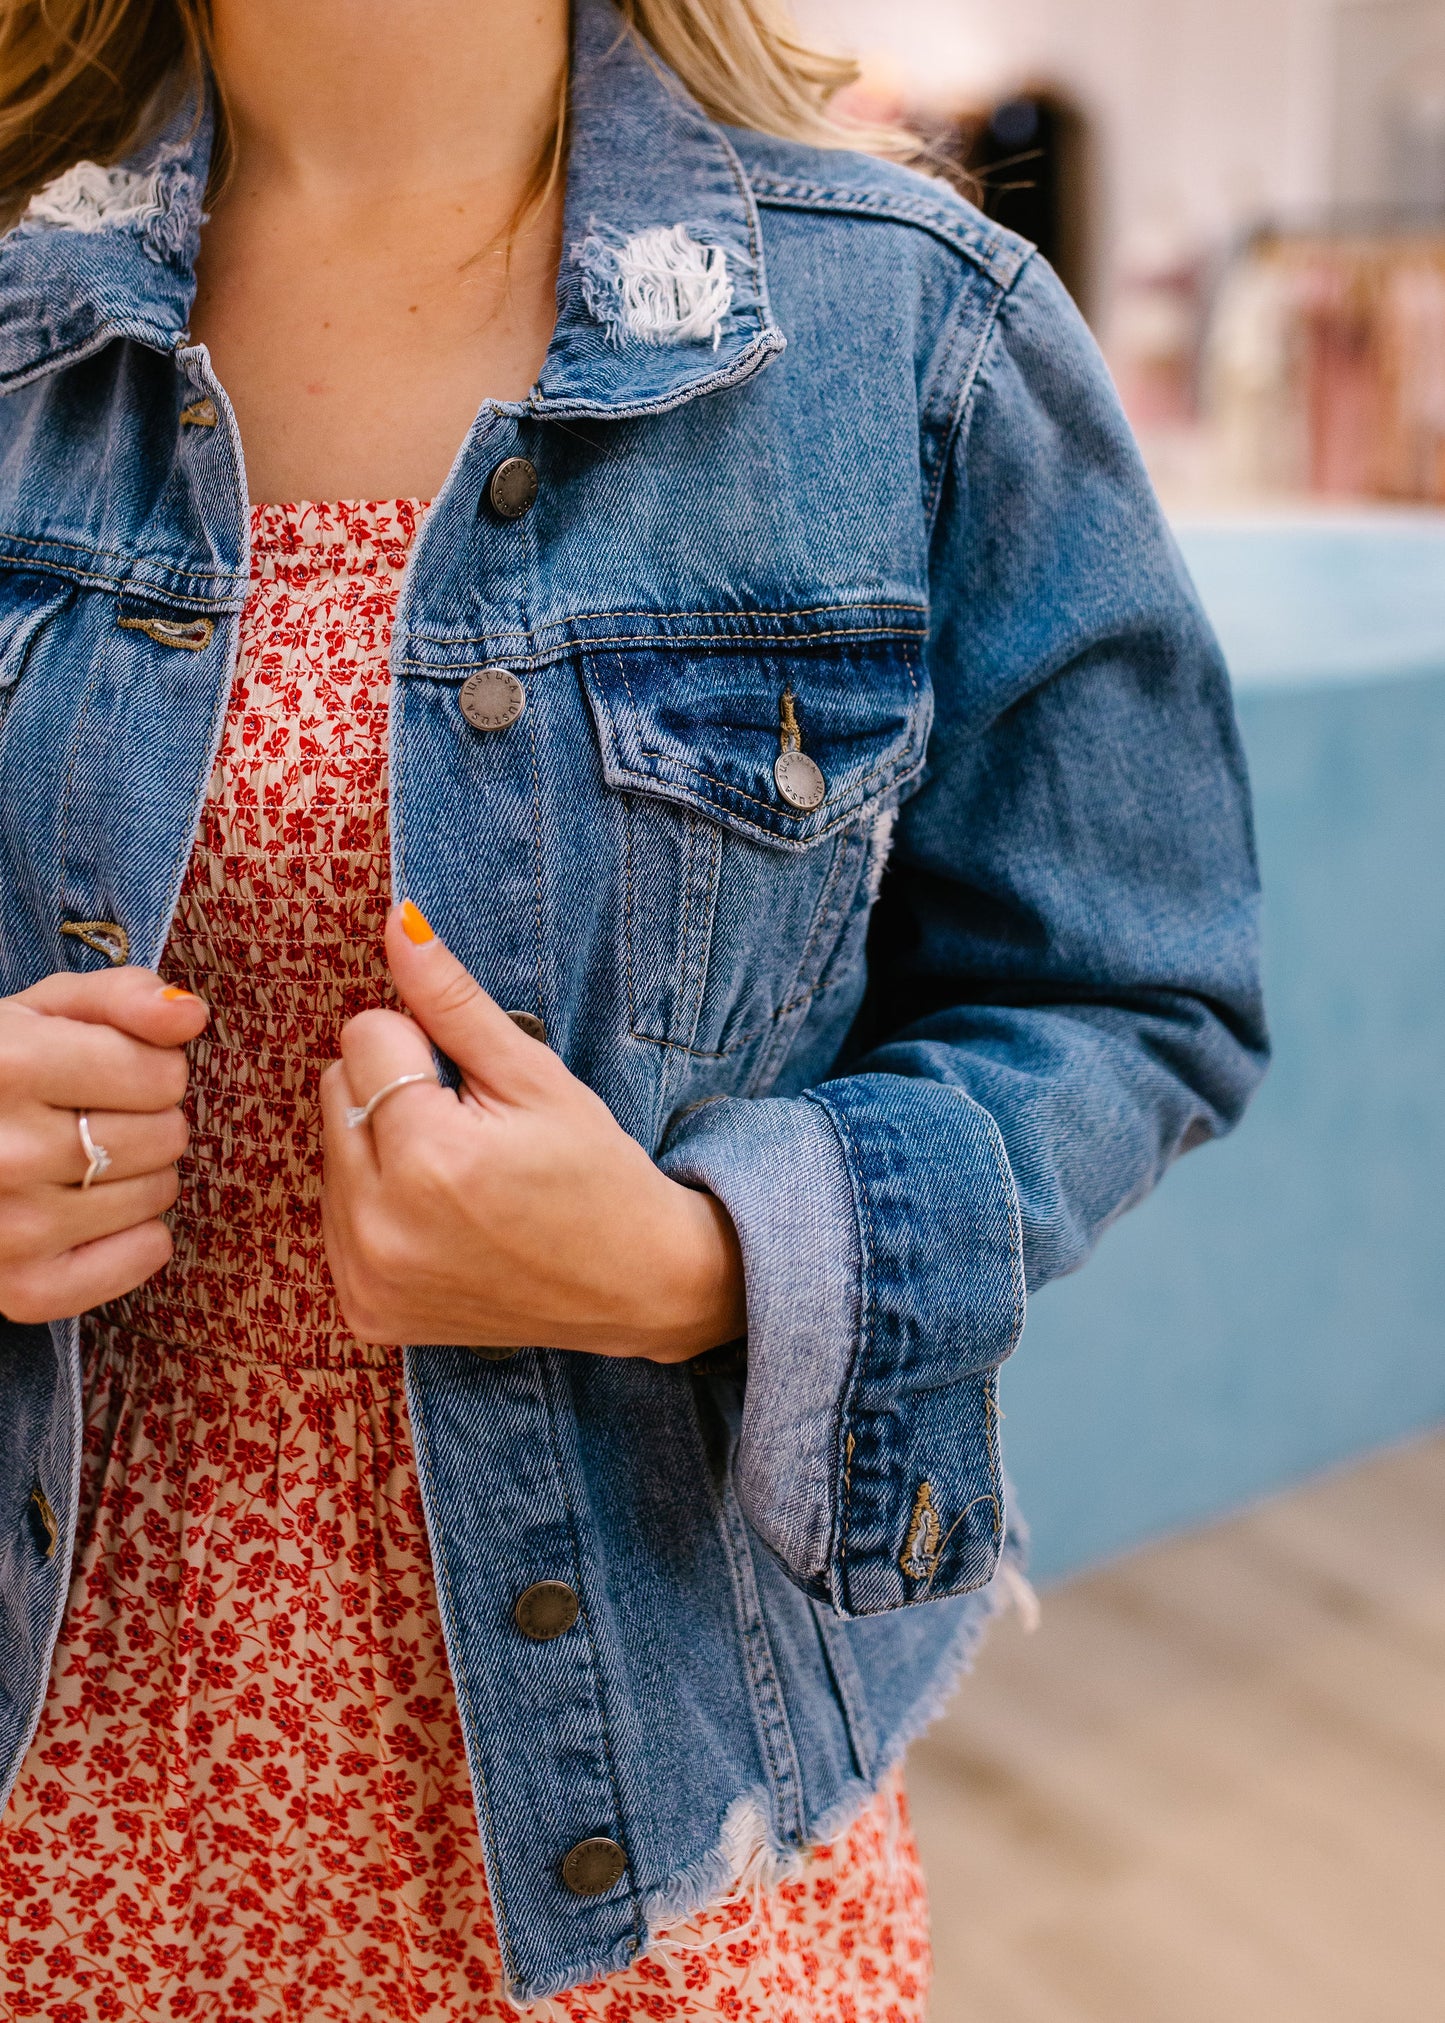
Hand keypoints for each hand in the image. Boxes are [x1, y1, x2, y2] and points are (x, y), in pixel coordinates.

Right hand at [0, 969, 208, 1324]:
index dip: (149, 1066)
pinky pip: (146, 1254)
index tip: (109, 1070)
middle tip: (90, 1117)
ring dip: (140, 1173)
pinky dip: (138, 1235)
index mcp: (9, 1067)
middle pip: (165, 1134)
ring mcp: (13, 1229)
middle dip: (145, 1118)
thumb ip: (122, 995)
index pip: (161, 1073)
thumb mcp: (42, 1010)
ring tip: (80, 1160)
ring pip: (160, 1192)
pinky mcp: (23, 1290)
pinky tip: (89, 1211)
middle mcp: (7, 1152)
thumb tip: (191, 1015)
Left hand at [320, 903, 745, 1361]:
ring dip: (380, 1147)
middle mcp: (381, 1227)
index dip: (422, 1045)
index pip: (364, 1035)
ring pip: (329, 1150)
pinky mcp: (362, 1309)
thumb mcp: (534, 1076)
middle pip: (335, 1089)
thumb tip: (393, 922)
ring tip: (457, 1178)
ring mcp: (366, 1277)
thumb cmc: (595, 1173)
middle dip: (393, 1092)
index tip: (473, 1088)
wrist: (634, 1286)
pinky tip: (438, 1219)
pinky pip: (333, 1216)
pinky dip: (375, 1205)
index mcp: (430, 1158)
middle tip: (469, 1131)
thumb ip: (452, 1000)